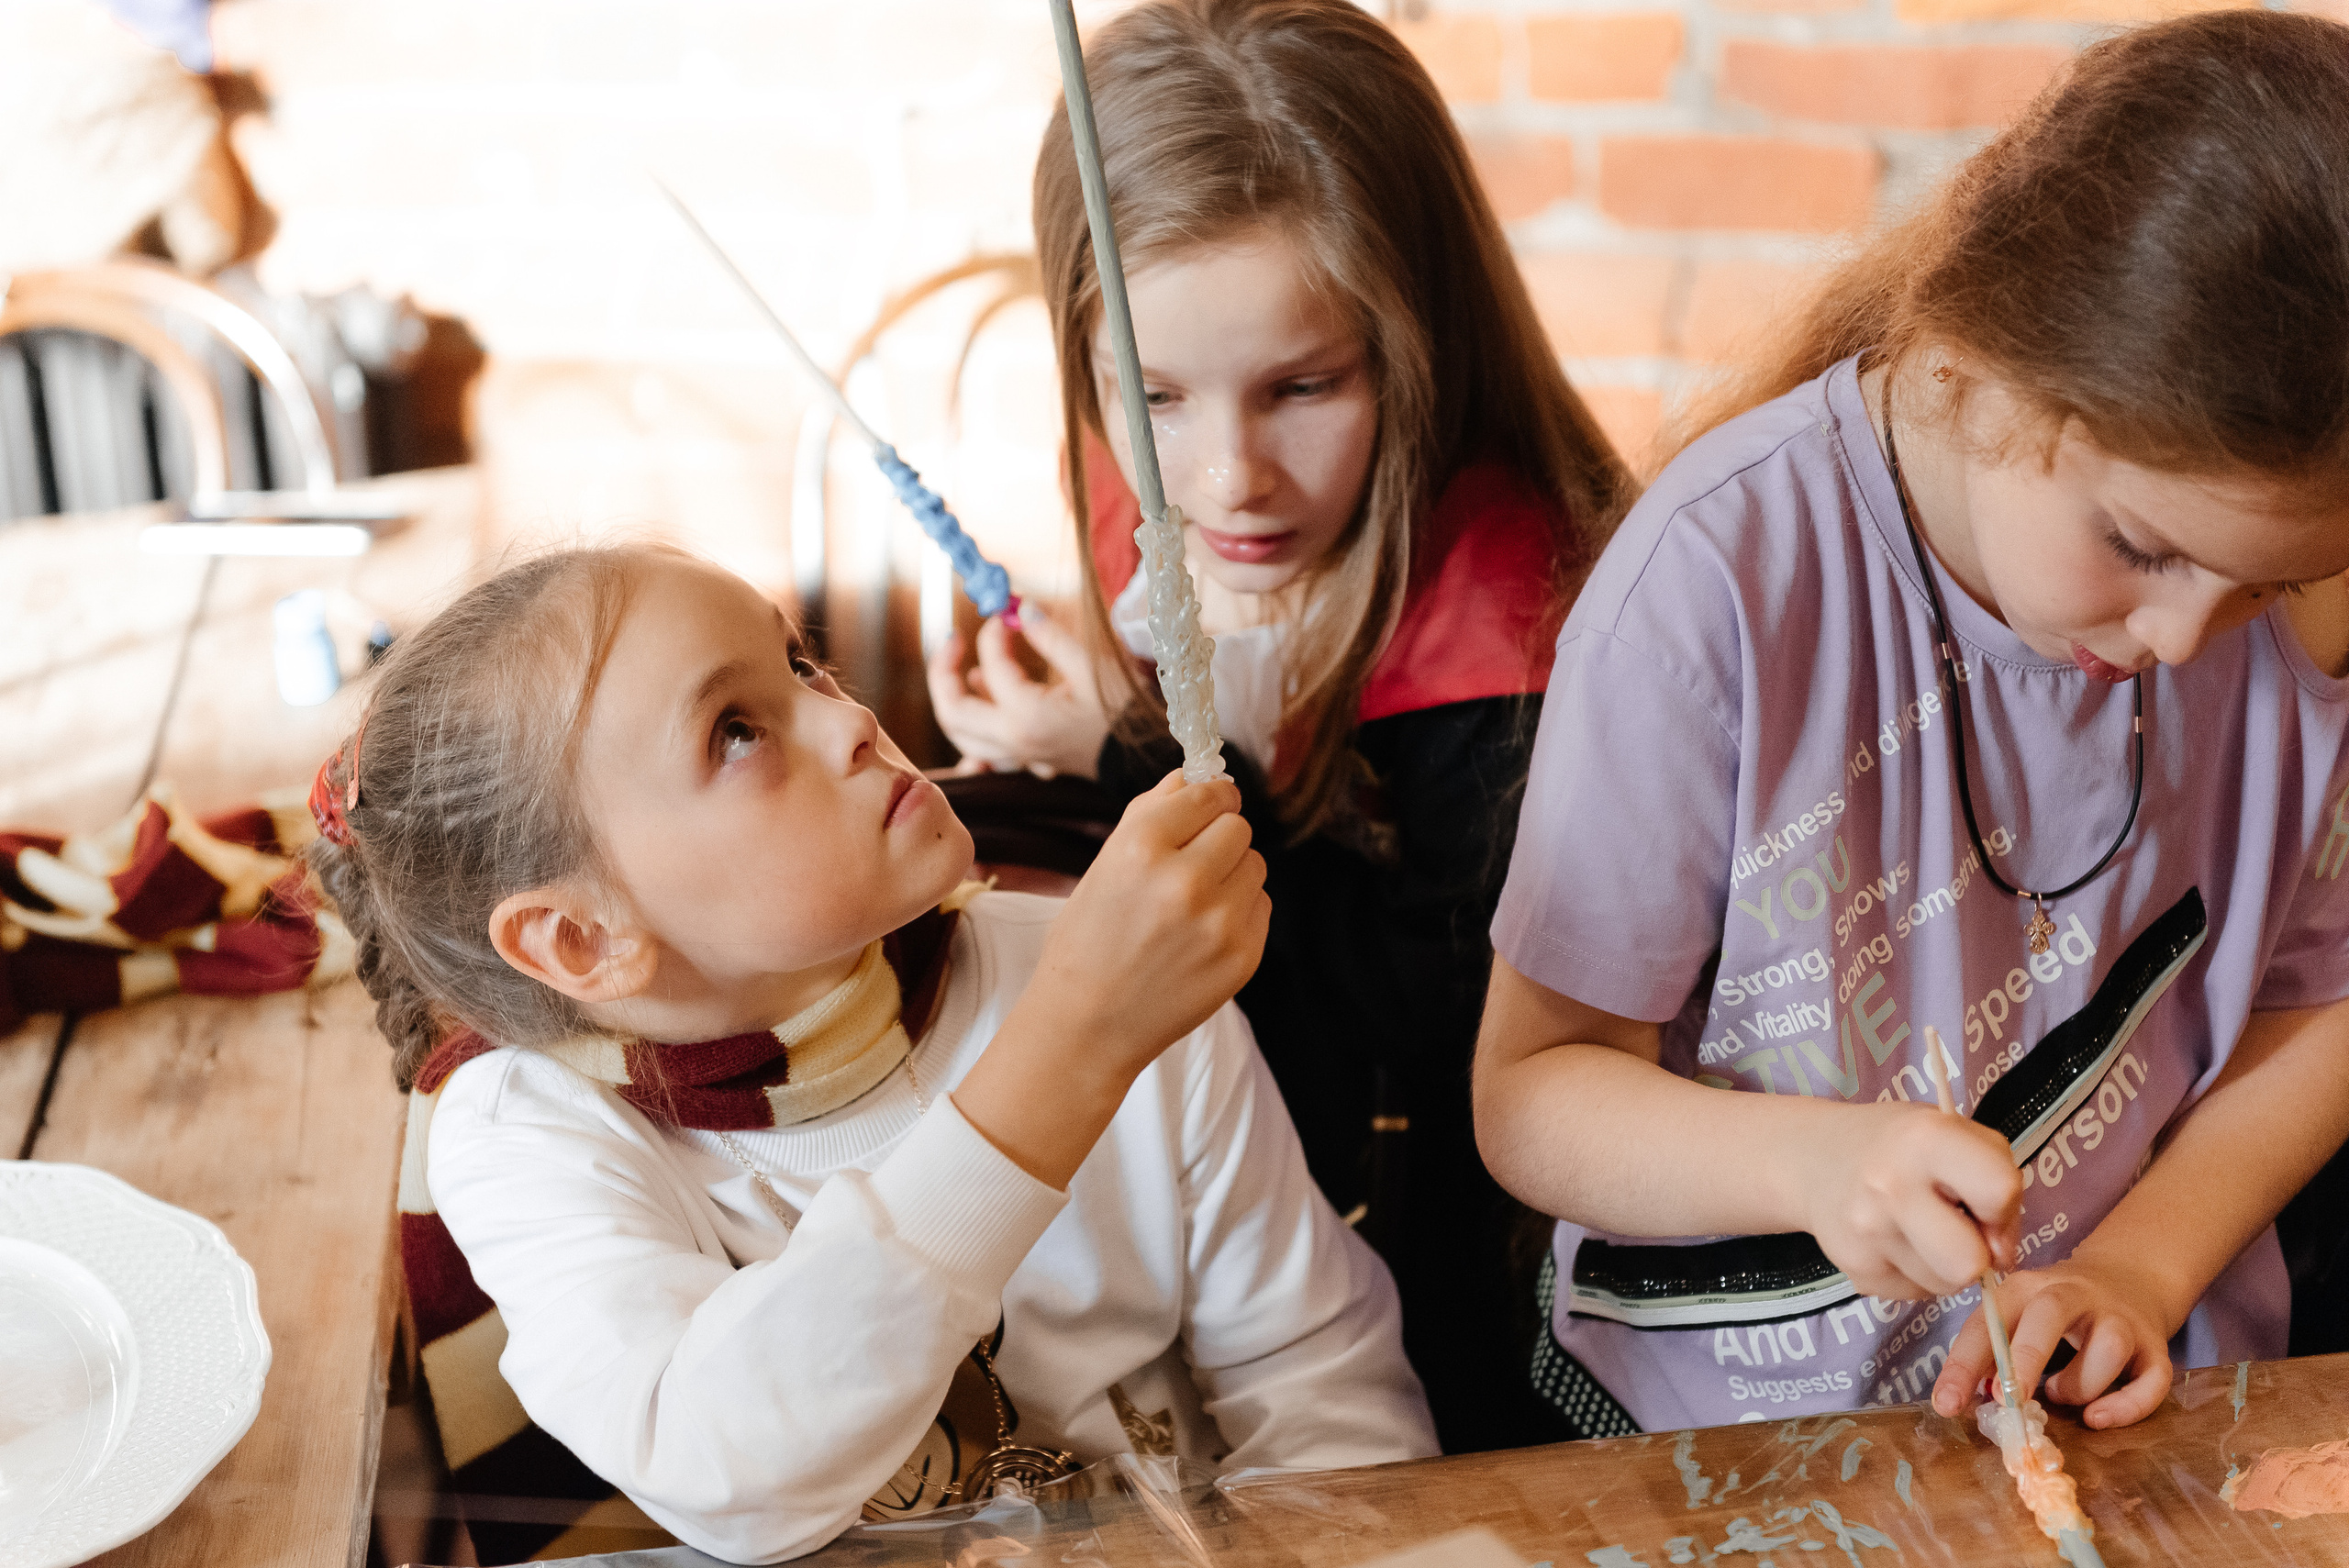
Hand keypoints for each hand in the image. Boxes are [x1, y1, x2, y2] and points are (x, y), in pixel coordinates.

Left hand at [926, 603, 1111, 777]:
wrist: (1142, 754)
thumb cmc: (1122, 709)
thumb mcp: (1090, 666)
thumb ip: (1050, 637)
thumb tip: (1019, 608)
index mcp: (1028, 715)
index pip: (993, 666)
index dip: (993, 633)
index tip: (1007, 615)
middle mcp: (1013, 740)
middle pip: (951, 710)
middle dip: (943, 671)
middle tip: (954, 641)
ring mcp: (1015, 755)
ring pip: (959, 733)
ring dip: (953, 698)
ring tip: (969, 668)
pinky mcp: (1022, 759)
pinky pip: (979, 750)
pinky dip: (969, 728)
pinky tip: (982, 704)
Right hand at [1030, 772, 1266, 1075]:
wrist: (1087, 1026)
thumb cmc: (1088, 941)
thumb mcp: (1104, 865)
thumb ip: (1150, 812)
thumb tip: (1194, 775)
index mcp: (1141, 847)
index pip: (1209, 794)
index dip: (1211, 797)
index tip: (1209, 803)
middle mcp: (1184, 880)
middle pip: (1239, 826)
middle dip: (1220, 836)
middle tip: (1195, 861)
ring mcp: (1218, 922)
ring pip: (1255, 865)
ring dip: (1232, 875)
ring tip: (1193, 904)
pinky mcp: (1242, 956)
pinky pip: (1261, 906)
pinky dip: (1238, 912)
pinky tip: (1202, 934)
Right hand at [1793, 1102, 2022, 1299]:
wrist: (1813, 1159)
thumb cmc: (1900, 1145)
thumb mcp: (1953, 1132)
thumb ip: (1997, 1178)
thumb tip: (2001, 1255)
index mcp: (1924, 1139)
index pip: (1998, 1190)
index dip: (2004, 1204)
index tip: (1984, 1201)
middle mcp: (1890, 1186)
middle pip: (1969, 1262)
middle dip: (1976, 1251)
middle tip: (1957, 1227)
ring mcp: (1868, 1233)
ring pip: (1947, 1285)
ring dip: (1947, 1265)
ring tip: (1922, 1230)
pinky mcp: (1856, 1270)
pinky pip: (1917, 1292)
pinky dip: (1917, 1273)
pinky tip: (1897, 1242)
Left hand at [1930, 1252, 2173, 1427]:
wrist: (2126, 1278)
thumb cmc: (2052, 1310)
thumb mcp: (2015, 1315)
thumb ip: (1989, 1352)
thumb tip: (1957, 1398)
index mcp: (2026, 1287)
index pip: (1989, 1319)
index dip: (1964, 1362)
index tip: (1946, 1403)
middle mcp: (2074, 1295)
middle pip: (2049, 1315)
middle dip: (2024, 1359)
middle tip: (2006, 1399)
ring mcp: (2119, 1319)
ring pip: (2107, 1349)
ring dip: (2078, 1386)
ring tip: (2060, 1394)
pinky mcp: (2155, 1347)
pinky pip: (2152, 1380)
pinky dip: (2126, 1406)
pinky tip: (2097, 1418)